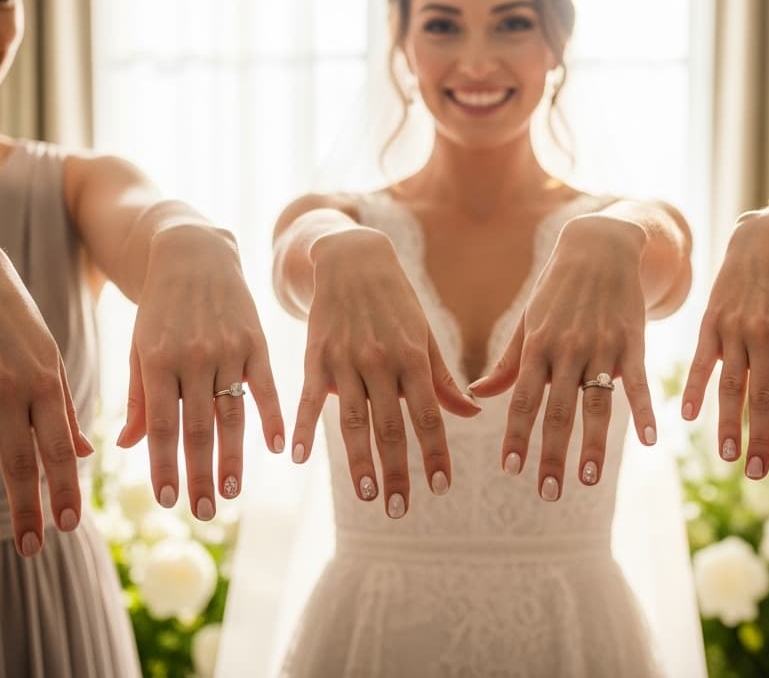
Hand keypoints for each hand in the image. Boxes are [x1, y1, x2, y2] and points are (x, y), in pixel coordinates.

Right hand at [0, 238, 92, 554]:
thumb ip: (64, 409)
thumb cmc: (18, 327)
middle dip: (28, 510)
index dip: (64, 488)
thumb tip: (84, 455)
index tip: (71, 525)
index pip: (59, 448)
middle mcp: (8, 391)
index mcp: (45, 385)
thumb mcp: (51, 360)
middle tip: (34, 549)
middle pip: (20, 461)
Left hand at [116, 225, 286, 519]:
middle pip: (197, 428)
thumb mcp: (139, 347)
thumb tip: (129, 447)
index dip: (164, 466)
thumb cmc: (159, 308)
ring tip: (233, 492)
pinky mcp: (255, 341)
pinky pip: (265, 387)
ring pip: (232, 414)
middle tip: (203, 512)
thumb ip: (139, 397)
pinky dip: (273, 418)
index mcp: (156, 361)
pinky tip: (277, 447)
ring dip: (233, 458)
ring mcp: (227, 349)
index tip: (167, 502)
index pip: (162, 425)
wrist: (192, 253)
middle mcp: (193, 357)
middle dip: (199, 475)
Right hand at [291, 228, 479, 517]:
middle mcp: (380, 361)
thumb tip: (473, 412)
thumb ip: (444, 377)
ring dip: (359, 460)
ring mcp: (345, 360)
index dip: (436, 452)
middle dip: (397, 470)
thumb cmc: (397, 301)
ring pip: (352, 419)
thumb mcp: (425, 333)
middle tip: (400, 509)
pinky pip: (306, 398)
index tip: (442, 486)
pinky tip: (295, 457)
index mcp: (413, 356)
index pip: (429, 414)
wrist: (352, 258)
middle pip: (390, 425)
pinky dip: (300, 427)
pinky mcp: (314, 356)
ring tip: (366, 495)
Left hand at [469, 215, 652, 501]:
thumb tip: (476, 396)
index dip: (518, 435)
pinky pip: (639, 383)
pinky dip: (644, 411)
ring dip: (593, 446)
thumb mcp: (529, 321)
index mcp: (537, 346)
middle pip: (558, 411)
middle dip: (552, 455)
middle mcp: (567, 349)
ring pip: (597, 404)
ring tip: (589, 481)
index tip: (511, 469)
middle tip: (548, 494)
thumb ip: (508, 363)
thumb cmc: (557, 289)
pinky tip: (649, 440)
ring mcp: (602, 347)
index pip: (523, 400)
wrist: (600, 245)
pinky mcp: (633, 342)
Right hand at [682, 213, 768, 478]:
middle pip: (763, 398)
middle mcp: (767, 335)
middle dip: (761, 440)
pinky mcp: (711, 320)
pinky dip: (695, 389)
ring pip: (731, 385)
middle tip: (759, 474)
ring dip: (728, 424)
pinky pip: (702, 361)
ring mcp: (736, 327)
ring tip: (728, 456)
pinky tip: (689, 417)